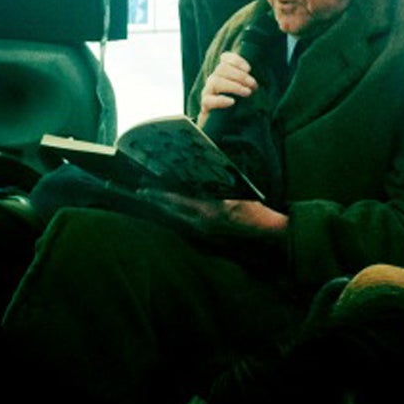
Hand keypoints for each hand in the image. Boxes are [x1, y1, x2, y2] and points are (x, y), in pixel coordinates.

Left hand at [138, 189, 287, 236]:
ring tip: (151, 197)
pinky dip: (175, 211)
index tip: (145, 189)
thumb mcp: (232, 189)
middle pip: (171, 211)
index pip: (176, 201)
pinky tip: (170, 206)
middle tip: (141, 190)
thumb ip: (213, 183)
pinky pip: (185, 221)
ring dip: (164, 206)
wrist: (262, 228)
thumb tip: (195, 171)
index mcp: (207, 211)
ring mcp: (202, 229)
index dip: (159, 194)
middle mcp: (201, 223)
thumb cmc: (251, 206)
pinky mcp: (205, 231)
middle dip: (156, 200)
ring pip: (176, 216)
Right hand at [197, 51, 257, 126]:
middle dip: (240, 75)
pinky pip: (209, 100)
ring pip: (215, 81)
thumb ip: (250, 83)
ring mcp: (208, 91)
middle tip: (253, 85)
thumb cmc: (239, 106)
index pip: (225, 58)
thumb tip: (259, 81)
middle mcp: (214, 79)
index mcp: (223, 73)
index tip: (249, 69)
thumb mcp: (246, 92)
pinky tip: (232, 102)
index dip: (236, 60)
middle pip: (222, 68)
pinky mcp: (205, 105)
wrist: (223, 126)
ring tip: (247, 93)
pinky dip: (221, 100)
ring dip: (234, 86)